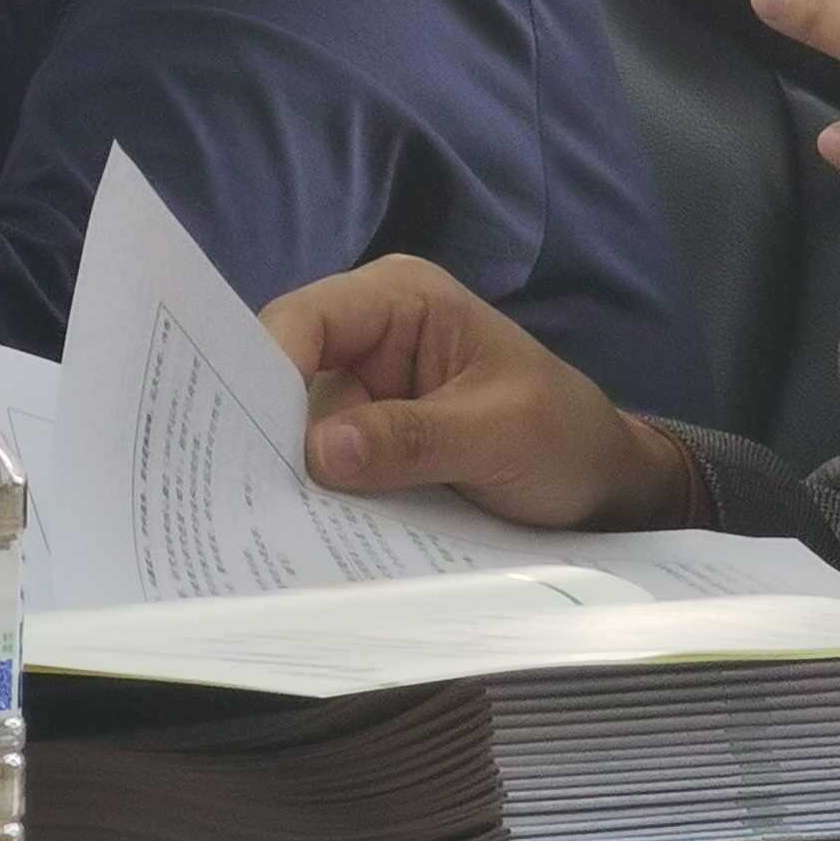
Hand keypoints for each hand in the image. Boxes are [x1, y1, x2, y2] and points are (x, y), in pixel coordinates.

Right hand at [261, 256, 692, 529]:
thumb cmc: (565, 438)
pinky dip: (317, 503)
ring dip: (291, 481)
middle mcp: (368, 338)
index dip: (265, 368)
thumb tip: (320, 451)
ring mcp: (364, 394)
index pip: (306, 320)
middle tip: (236, 500)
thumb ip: (413, 438)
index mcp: (400, 300)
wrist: (603, 488)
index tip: (240, 439)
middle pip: (285, 378)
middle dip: (269, 435)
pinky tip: (300, 539)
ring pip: (297, 433)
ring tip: (267, 532)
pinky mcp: (366, 445)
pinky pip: (324, 470)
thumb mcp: (500, 435)